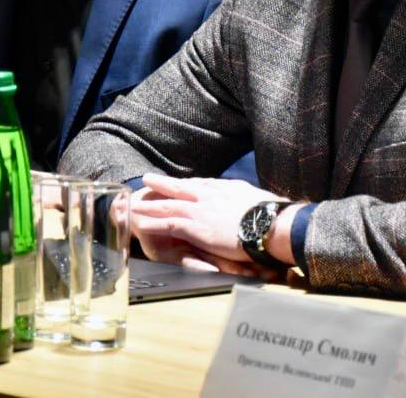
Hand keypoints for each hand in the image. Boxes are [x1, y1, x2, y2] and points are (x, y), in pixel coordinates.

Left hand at [129, 174, 286, 276]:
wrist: (268, 223)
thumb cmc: (270, 214)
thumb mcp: (257, 199)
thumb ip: (247, 199)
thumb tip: (252, 201)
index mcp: (224, 189)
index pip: (201, 184)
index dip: (187, 184)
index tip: (178, 182)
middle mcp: (208, 196)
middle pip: (180, 187)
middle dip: (162, 183)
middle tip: (148, 179)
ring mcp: (199, 210)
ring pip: (168, 205)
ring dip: (151, 203)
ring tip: (136, 201)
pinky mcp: (194, 227)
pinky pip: (167, 224)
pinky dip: (153, 223)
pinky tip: (141, 223)